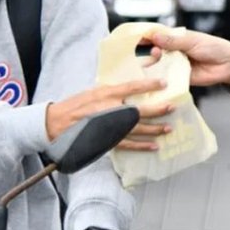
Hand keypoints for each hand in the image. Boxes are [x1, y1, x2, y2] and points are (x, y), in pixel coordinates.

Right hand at [45, 78, 169, 142]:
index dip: (149, 85)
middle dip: (157, 109)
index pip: (132, 87)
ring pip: (137, 129)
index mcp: (106, 94)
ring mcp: (109, 127)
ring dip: (154, 129)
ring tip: (168, 128)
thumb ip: (112, 90)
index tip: (163, 83)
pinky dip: (142, 146)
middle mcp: (109, 110)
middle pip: (139, 110)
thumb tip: (131, 88)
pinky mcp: (107, 140)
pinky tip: (154, 146)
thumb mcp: (94, 90)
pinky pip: (128, 144)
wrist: (57, 124)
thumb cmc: (76, 104)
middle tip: (172, 107)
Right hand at [143, 28, 229, 86]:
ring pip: (158, 65)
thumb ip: (173, 41)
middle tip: (152, 53)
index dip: (145, 36)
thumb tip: (155, 36)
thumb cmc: (213, 47)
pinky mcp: (179, 78)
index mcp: (175, 38)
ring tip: (154, 63)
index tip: (133, 38)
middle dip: (149, 52)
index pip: (156, 36)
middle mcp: (172, 51)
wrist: (228, 65)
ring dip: (154, 65)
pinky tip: (154, 79)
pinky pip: (167, 78)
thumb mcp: (192, 41)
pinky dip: (160, 78)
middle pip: (154, 51)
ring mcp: (175, 65)